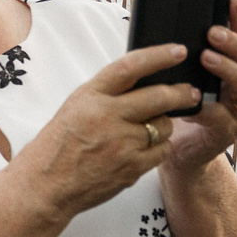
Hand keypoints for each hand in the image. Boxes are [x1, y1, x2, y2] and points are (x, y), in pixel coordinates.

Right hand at [17, 44, 205, 219]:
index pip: (131, 66)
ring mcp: (121, 143)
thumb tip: (145, 82)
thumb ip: (107, 94)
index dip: (159, 56)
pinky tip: (146, 149)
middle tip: (191, 93)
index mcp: (91, 95)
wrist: (46, 186)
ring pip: (164, 126)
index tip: (178, 51)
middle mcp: (107, 115)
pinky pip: (162, 151)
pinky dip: (160, 148)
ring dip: (164, 125)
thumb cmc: (59, 145)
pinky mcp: (131, 167)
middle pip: (159, 97)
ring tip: (152, 128)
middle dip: (181, 93)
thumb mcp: (76, 107)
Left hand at [162, 0, 236, 174]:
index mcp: (233, 72)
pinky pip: (223, 118)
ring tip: (207, 57)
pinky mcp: (225, 134)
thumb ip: (185, 58)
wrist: (177, 153)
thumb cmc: (179, 110)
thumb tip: (168, 23)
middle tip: (214, 33)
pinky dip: (209, 108)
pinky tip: (195, 100)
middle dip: (236, 45)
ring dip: (230, 69)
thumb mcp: (183, 78)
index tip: (232, 1)